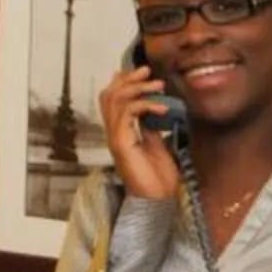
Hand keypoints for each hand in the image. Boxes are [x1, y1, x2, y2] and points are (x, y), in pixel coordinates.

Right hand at [99, 60, 182, 203]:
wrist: (158, 200)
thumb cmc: (158, 178)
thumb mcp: (156, 144)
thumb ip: (150, 126)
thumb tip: (154, 108)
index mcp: (120, 132)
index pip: (112, 98)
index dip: (123, 81)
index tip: (143, 72)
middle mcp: (113, 133)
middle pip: (109, 94)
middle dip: (128, 78)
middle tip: (148, 71)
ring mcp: (115, 138)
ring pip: (115, 100)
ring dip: (138, 88)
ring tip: (159, 86)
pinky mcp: (122, 143)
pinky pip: (128, 114)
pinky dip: (145, 105)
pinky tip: (162, 108)